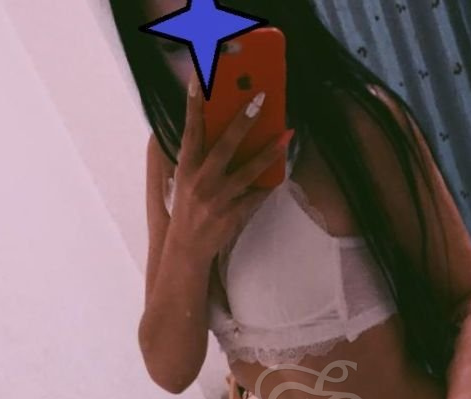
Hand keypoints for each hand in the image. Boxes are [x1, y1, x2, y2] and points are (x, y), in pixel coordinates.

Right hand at [169, 82, 293, 257]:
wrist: (187, 248)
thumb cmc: (188, 209)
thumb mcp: (185, 181)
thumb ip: (199, 158)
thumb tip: (218, 130)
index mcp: (187, 168)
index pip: (191, 131)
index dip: (194, 105)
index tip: (200, 80)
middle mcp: (201, 181)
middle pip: (225, 146)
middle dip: (243, 122)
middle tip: (259, 99)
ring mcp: (218, 198)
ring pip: (248, 171)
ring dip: (269, 152)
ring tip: (285, 136)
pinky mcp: (232, 215)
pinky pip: (256, 196)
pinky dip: (268, 185)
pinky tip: (281, 174)